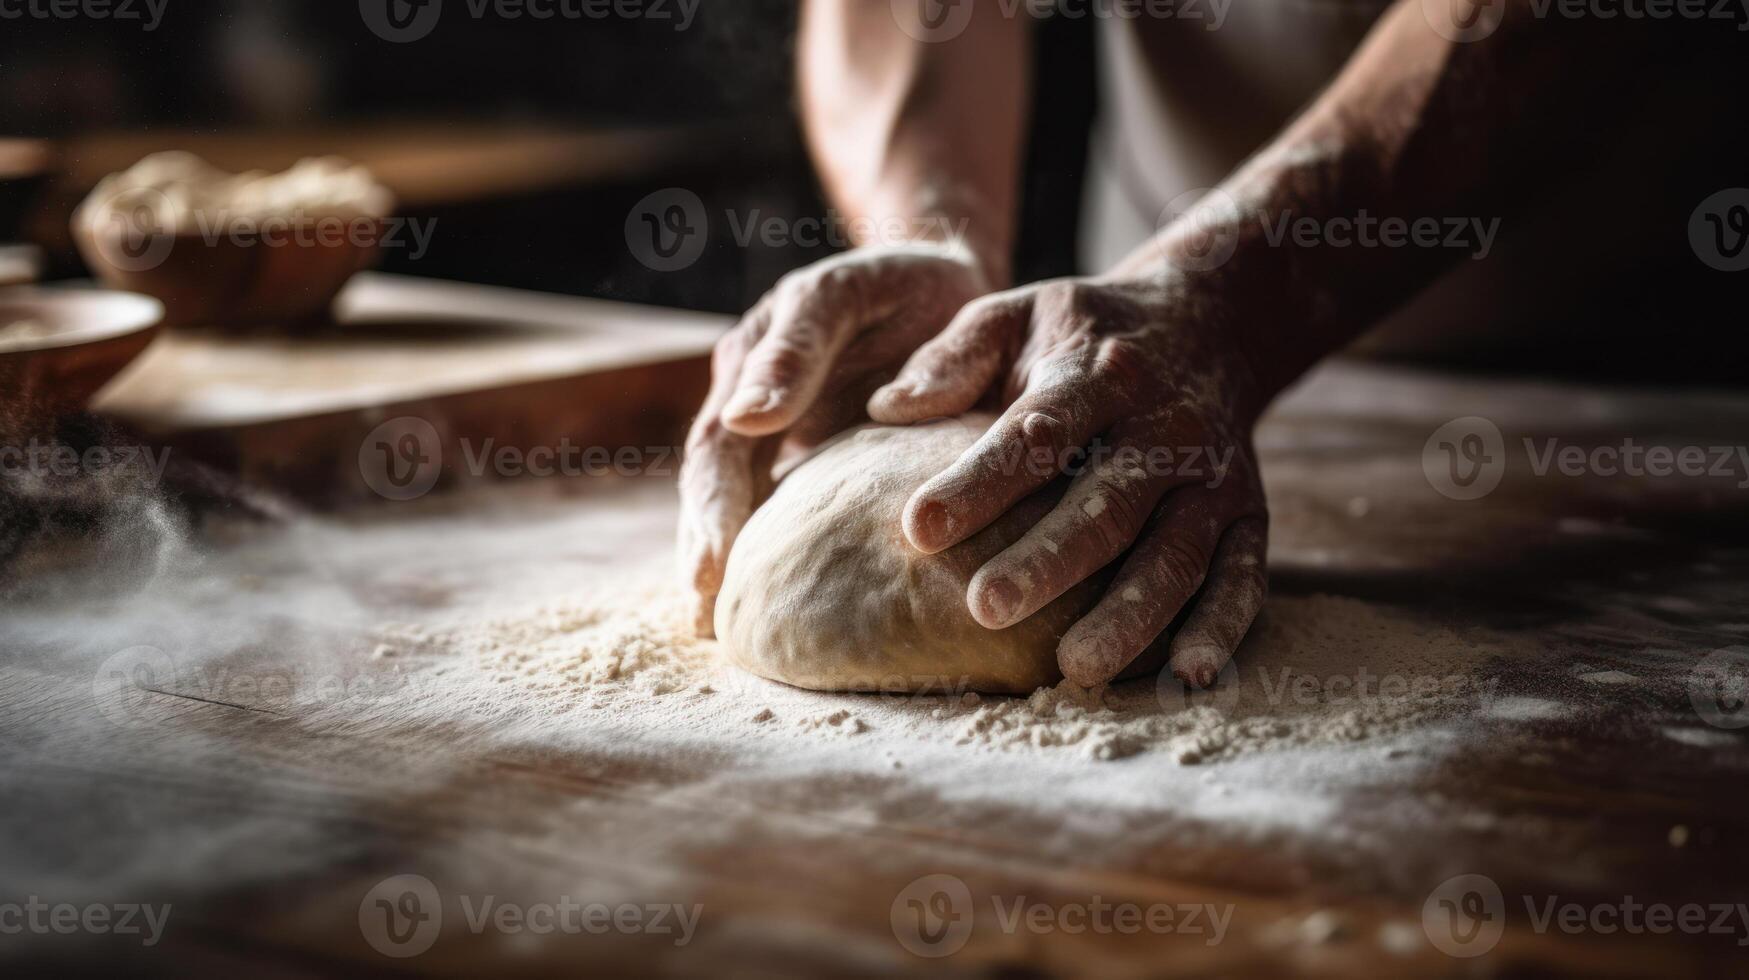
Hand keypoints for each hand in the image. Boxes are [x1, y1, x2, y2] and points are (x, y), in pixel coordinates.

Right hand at [679, 242, 995, 635]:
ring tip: (718, 630)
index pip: (717, 449)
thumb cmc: (899, 284)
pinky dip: (770, 555)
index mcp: (749, 364)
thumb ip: (799, 346)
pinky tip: (773, 608)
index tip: (716, 569)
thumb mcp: (846, 292)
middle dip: (706, 552)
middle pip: (714, 488)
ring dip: (725, 562)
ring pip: (740, 504)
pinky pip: (784, 510)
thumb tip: (747, 418)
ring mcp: (777, 434)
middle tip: (707, 618)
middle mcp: (750, 404)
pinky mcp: (812, 457)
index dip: (712, 512)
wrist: (940, 280)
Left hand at [868, 272, 1269, 688]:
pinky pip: (1244, 574)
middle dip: (1048, 560)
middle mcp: (1162, 426)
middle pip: (1106, 502)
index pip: (1034, 433)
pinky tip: (1190, 676)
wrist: (1212, 319)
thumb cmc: (1083, 333)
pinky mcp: (1248, 513)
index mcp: (1093, 374)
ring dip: (1130, 611)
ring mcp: (1211, 476)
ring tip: (1076, 666)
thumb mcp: (1015, 314)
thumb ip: (951, 358)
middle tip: (985, 610)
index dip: (978, 482)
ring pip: (1175, 549)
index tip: (918, 528)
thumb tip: (885, 408)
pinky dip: (1222, 626)